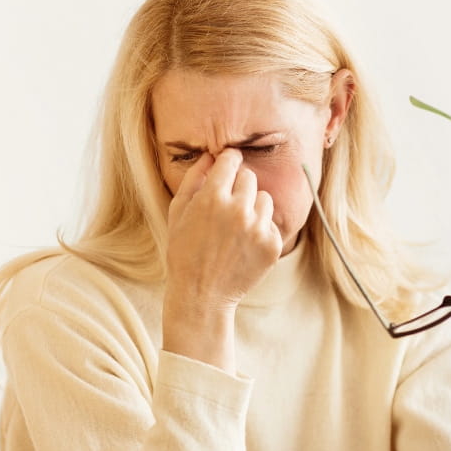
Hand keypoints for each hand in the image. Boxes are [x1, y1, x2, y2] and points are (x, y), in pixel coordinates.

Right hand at [165, 148, 282, 314]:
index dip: (229, 160)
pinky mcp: (272, 245)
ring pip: (264, 199)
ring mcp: (258, 229)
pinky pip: (271, 224)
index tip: (228, 165)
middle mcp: (238, 210)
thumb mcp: (177, 213)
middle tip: (226, 207)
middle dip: (238, 187)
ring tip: (235, 228)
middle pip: (249, 177)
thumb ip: (193, 179)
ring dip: (252, 208)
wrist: (202, 295)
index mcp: (212, 198)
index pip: (231, 160)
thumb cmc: (184, 252)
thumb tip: (210, 155)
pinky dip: (260, 231)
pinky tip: (243, 246)